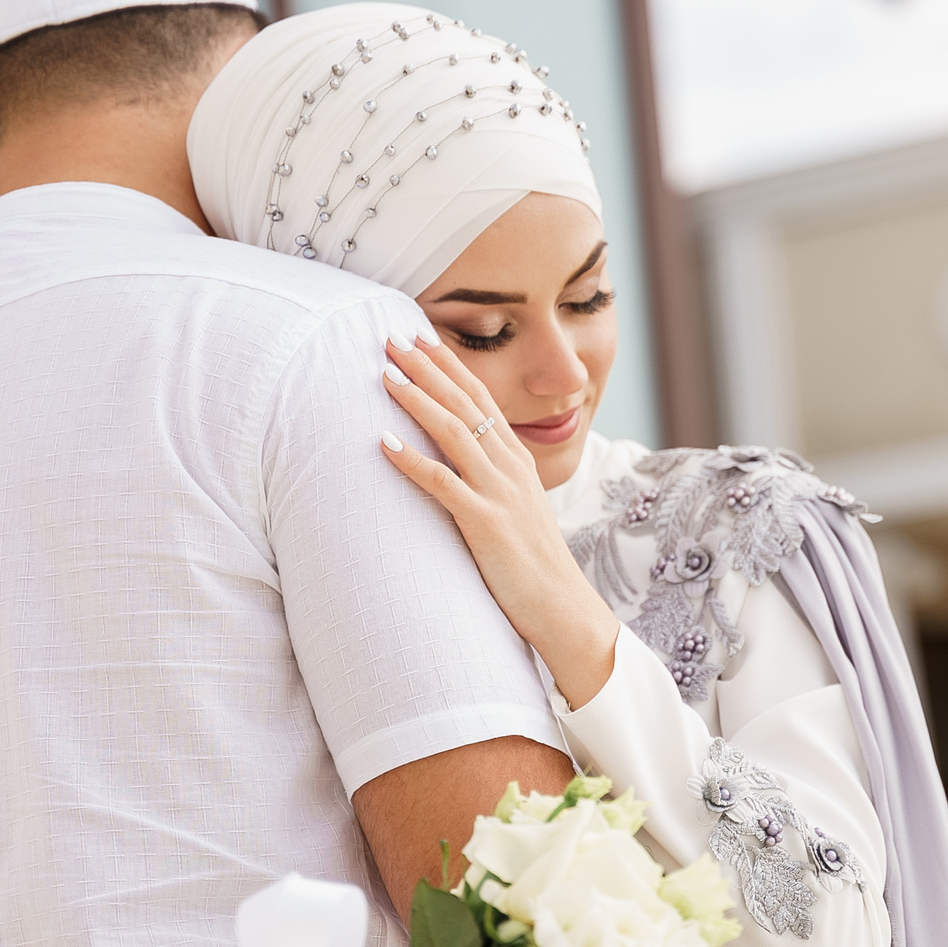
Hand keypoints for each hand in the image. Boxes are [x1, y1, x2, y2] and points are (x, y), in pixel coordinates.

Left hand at [378, 336, 620, 708]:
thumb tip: (464, 464)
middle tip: (391, 338)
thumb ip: (495, 481)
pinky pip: (442, 484)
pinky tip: (383, 443)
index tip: (421, 338)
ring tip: (385, 375)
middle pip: (464, 404)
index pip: (481, 399)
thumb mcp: (519, 510)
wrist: (564, 608)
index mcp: (517, 461)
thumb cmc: (535, 565)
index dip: (449, 367)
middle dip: (427, 369)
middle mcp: (510, 468)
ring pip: (454, 433)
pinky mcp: (485, 524)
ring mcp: (499, 493)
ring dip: (418, 400)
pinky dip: (412, 461)